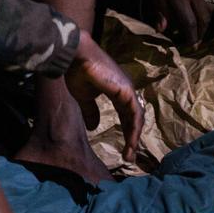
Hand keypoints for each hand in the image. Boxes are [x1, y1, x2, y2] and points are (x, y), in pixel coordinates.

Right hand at [64, 29, 142, 161]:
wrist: (76, 57)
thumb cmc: (78, 72)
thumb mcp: (84, 97)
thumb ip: (91, 111)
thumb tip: (94, 127)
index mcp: (117, 91)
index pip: (126, 114)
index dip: (126, 131)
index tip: (124, 148)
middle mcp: (126, 91)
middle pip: (134, 118)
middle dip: (132, 138)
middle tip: (129, 155)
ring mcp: (128, 90)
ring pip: (137, 118)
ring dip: (134, 137)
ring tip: (129, 154)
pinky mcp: (126, 91)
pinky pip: (135, 114)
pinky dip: (134, 129)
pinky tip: (131, 142)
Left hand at [143, 0, 213, 45]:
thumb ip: (161, 11)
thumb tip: (163, 29)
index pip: (190, 24)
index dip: (192, 37)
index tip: (192, 45)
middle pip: (204, 18)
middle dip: (202, 31)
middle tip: (198, 38)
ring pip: (212, 7)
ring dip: (207, 18)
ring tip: (202, 24)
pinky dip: (211, 3)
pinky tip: (206, 6)